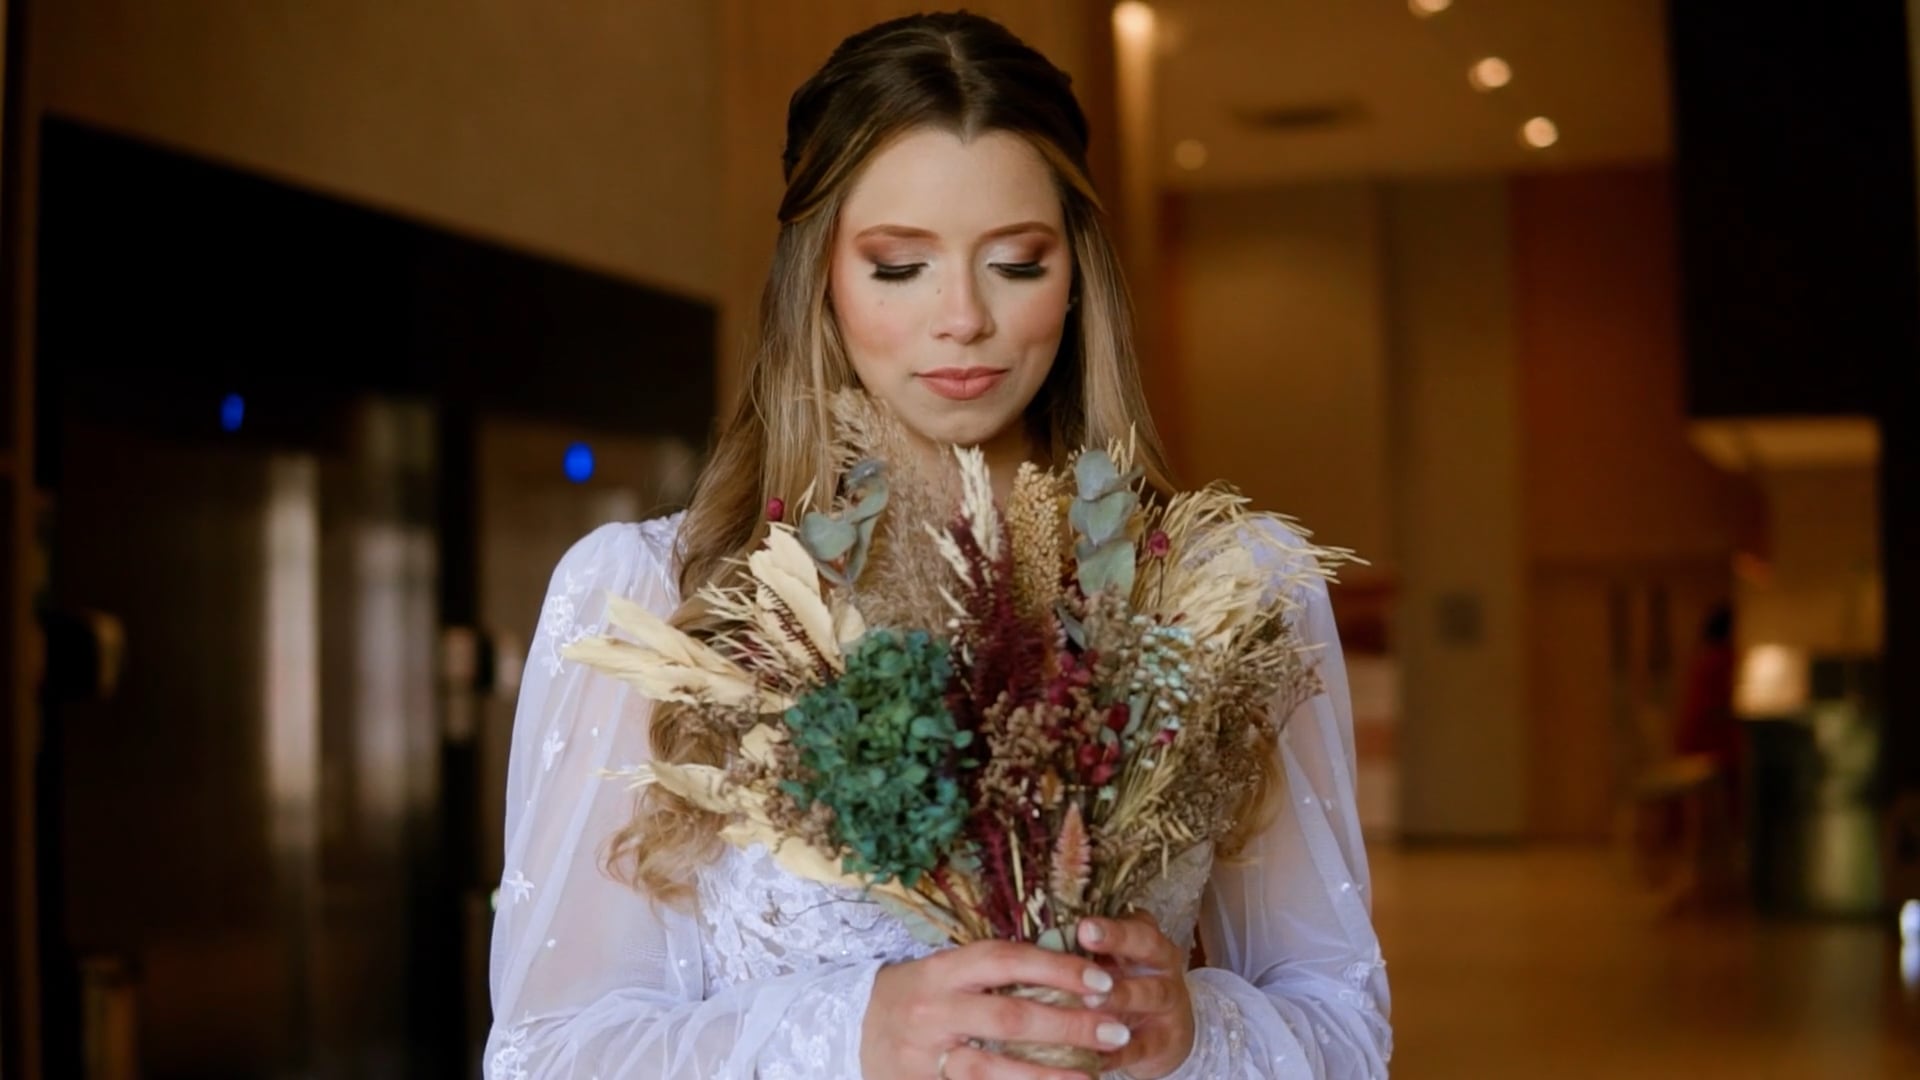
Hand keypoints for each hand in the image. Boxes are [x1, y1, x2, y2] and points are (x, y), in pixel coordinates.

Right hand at [861, 939, 1134, 1078]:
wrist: (851, 1030)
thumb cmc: (915, 995)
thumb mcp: (945, 972)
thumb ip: (994, 973)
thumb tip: (1070, 972)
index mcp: (941, 971)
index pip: (1006, 960)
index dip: (1057, 967)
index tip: (1101, 978)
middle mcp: (933, 1012)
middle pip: (1010, 1018)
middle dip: (1069, 1025)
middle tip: (1115, 1029)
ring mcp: (926, 1057)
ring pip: (995, 1070)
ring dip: (1051, 1075)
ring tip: (1095, 1075)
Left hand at [1077, 912, 1195, 1079]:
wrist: (1166, 1034)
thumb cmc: (1125, 987)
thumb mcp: (1111, 964)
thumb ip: (1084, 952)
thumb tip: (1037, 942)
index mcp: (1145, 938)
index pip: (1132, 919)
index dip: (1110, 922)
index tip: (1083, 924)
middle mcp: (1161, 964)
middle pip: (1147, 945)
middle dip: (1117, 939)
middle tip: (1085, 938)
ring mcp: (1167, 1002)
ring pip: (1149, 993)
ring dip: (1120, 995)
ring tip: (1090, 999)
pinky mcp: (1164, 1040)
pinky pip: (1141, 1045)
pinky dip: (1117, 1051)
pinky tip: (1094, 1054)